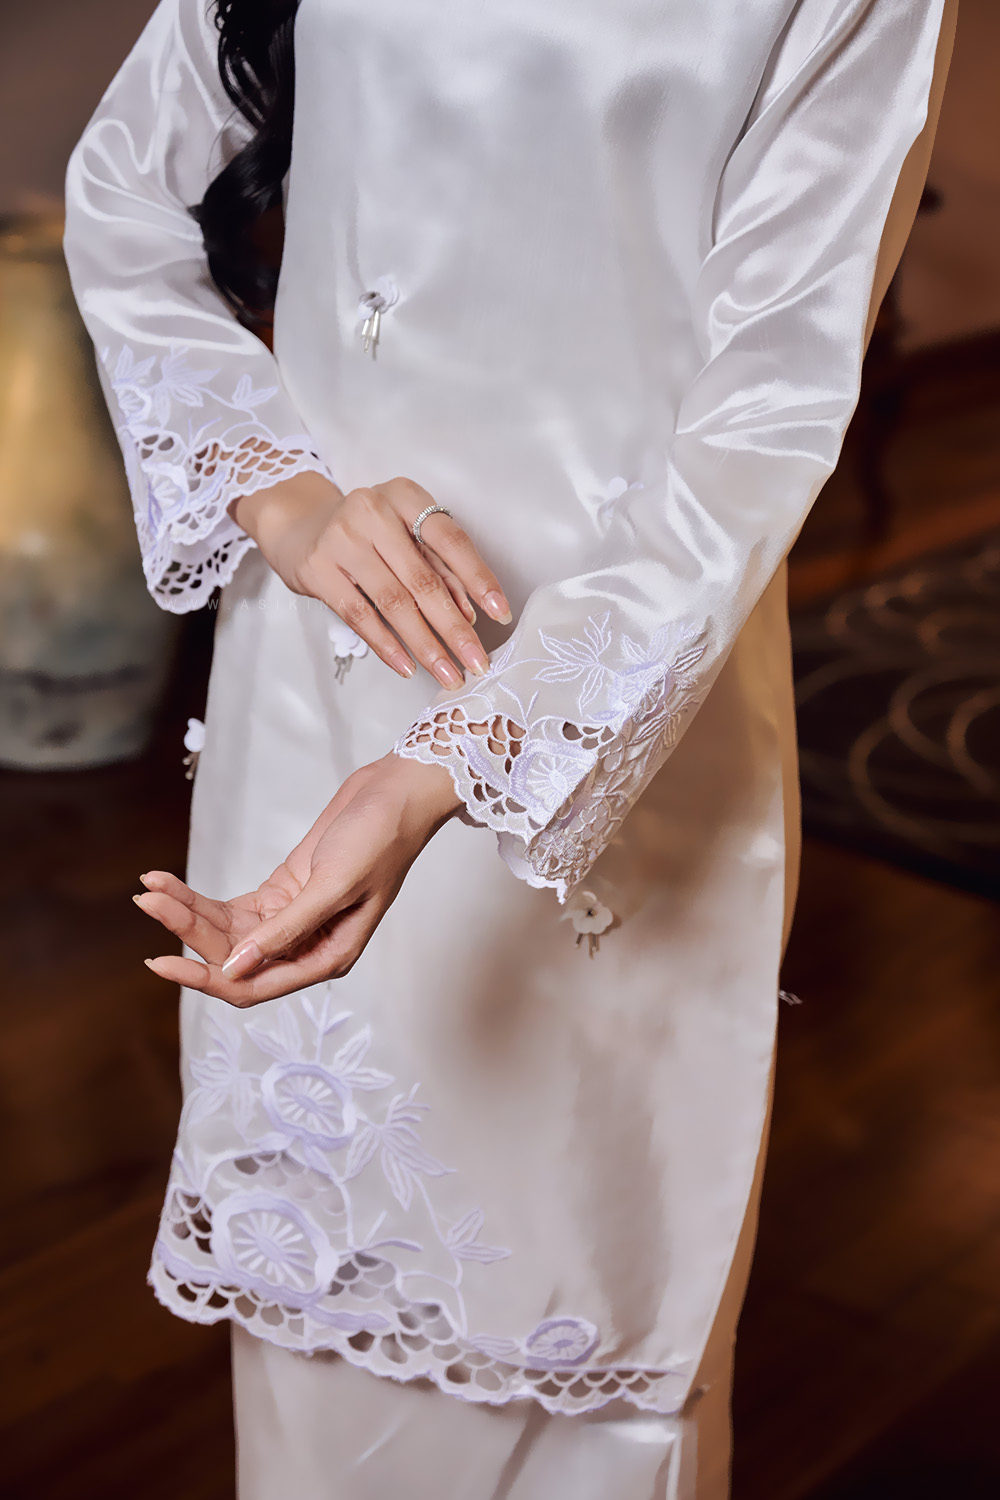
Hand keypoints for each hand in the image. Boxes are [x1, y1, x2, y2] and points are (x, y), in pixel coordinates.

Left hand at [134, 754, 459, 1005]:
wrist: (396, 794)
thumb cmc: (379, 839)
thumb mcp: (333, 886)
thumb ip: (286, 930)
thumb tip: (236, 968)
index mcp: (326, 958)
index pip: (252, 985)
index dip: (205, 978)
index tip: (162, 961)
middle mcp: (306, 948)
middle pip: (232, 957)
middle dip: (187, 932)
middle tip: (148, 900)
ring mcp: (292, 921)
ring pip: (227, 932)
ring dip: (187, 912)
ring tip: (150, 889)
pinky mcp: (283, 894)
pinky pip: (233, 908)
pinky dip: (200, 897)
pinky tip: (169, 884)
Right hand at [233, 471, 511, 688]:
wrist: (298, 525)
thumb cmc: (366, 534)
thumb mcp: (404, 535)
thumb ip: (438, 567)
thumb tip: (470, 615)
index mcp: (405, 496)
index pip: (450, 539)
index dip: (478, 578)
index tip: (500, 614)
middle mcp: (373, 510)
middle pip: (424, 579)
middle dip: (454, 628)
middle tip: (476, 663)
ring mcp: (342, 539)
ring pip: (394, 602)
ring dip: (425, 645)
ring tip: (447, 674)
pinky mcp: (318, 569)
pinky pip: (360, 615)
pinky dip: (387, 645)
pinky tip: (407, 667)